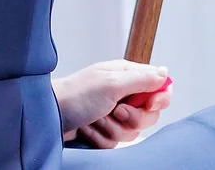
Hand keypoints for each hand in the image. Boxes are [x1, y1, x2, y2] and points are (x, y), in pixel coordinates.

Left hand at [53, 60, 172, 148]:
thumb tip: (165, 72)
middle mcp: (123, 94)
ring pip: (133, 131)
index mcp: (127, 76)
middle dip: (133, 118)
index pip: (159, 86)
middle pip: (149, 114)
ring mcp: (114, 113)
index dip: (160, 98)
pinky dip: (102, 137)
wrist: (49, 115)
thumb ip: (142, 79)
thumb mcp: (112, 83)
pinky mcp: (105, 130)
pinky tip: (89, 128)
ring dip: (113, 128)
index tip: (150, 104)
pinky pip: (116, 142)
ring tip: (96, 119)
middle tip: (116, 111)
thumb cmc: (77, 95)